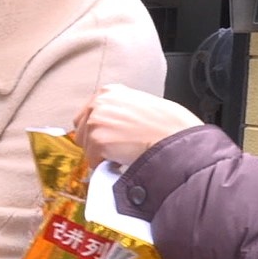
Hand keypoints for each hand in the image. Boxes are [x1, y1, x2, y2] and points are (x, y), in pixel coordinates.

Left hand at [74, 84, 202, 167]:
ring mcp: (96, 122)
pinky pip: (94, 161)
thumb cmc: (169, 124)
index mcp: (109, 93)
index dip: (98, 130)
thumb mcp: (140, 105)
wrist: (176, 137)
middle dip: (96, 142)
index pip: (87, 114)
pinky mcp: (97, 141)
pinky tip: (125, 158)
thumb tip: (111, 127)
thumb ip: (120, 112)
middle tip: (119, 147)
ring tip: (126, 151)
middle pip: (81, 131)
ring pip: (87, 148)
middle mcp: (98, 104)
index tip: (109, 137)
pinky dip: (107, 165)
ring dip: (103, 155)